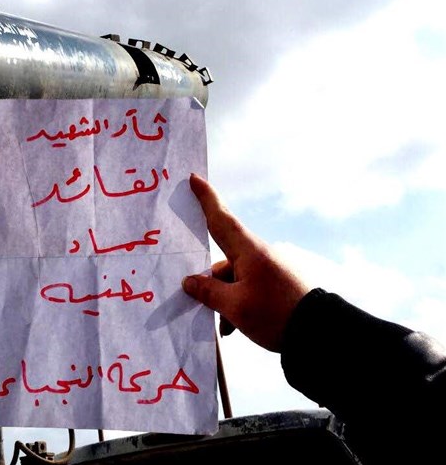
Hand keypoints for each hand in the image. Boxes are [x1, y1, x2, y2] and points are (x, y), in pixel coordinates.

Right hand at [182, 174, 310, 351]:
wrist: (321, 333)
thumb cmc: (276, 314)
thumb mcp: (235, 306)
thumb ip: (208, 292)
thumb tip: (190, 282)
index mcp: (249, 251)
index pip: (221, 219)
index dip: (206, 199)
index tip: (194, 179)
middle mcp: (258, 256)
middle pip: (222, 260)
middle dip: (208, 280)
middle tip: (193, 298)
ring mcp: (268, 271)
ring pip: (233, 278)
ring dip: (223, 299)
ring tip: (222, 325)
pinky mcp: (275, 286)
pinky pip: (246, 289)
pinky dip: (236, 305)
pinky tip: (232, 327)